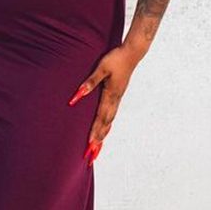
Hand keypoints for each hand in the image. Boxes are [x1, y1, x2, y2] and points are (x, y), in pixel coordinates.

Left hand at [68, 46, 137, 165]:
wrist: (132, 53)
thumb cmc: (115, 59)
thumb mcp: (101, 68)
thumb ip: (90, 82)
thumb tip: (78, 95)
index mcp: (111, 95)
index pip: (101, 118)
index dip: (95, 133)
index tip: (90, 146)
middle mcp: (115, 100)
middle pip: (106, 124)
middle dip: (98, 140)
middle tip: (92, 155)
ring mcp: (117, 98)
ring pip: (110, 121)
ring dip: (103, 135)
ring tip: (98, 148)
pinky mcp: (118, 95)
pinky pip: (111, 114)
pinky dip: (107, 125)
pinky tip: (105, 128)